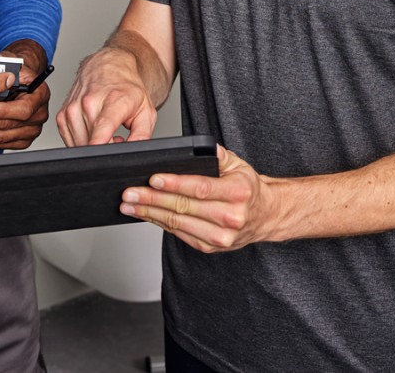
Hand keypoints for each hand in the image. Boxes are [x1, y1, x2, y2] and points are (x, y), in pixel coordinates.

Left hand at [0, 52, 50, 149]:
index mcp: (41, 94)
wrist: (18, 83)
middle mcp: (40, 113)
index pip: (24, 109)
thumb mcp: (9, 61)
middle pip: (13, 125)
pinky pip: (3, 145)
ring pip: (5, 137)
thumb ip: (1, 59)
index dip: (4, 110)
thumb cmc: (14, 73)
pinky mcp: (23, 140)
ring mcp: (33, 129)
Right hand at [57, 45, 158, 145]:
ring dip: (91, 146)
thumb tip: (132, 152)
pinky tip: (92, 131)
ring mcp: (73, 108)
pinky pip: (69, 140)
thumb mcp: (146, 111)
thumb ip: (142, 135)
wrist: (109, 66)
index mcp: (114, 100)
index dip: (101, 144)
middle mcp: (89, 102)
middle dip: (104, 148)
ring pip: (79, 144)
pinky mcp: (62, 115)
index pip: (102, 126)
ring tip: (104, 133)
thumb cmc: (127, 89)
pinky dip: (80, 141)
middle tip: (116, 138)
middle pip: (91, 141)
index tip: (101, 154)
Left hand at [119, 145, 285, 252]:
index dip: (174, 185)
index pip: (199, 188)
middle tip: (130, 193)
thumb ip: (216, 154)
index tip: (152, 179)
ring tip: (129, 205)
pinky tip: (146, 215)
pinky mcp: (210, 247)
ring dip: (150, 214)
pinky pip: (179, 234)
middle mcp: (231, 217)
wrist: (265, 215)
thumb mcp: (237, 164)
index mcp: (238, 193)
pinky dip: (160, 224)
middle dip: (152, 200)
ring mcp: (220, 236)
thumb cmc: (247, 188)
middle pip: (183, 207)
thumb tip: (193, 148)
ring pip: (178, 224)